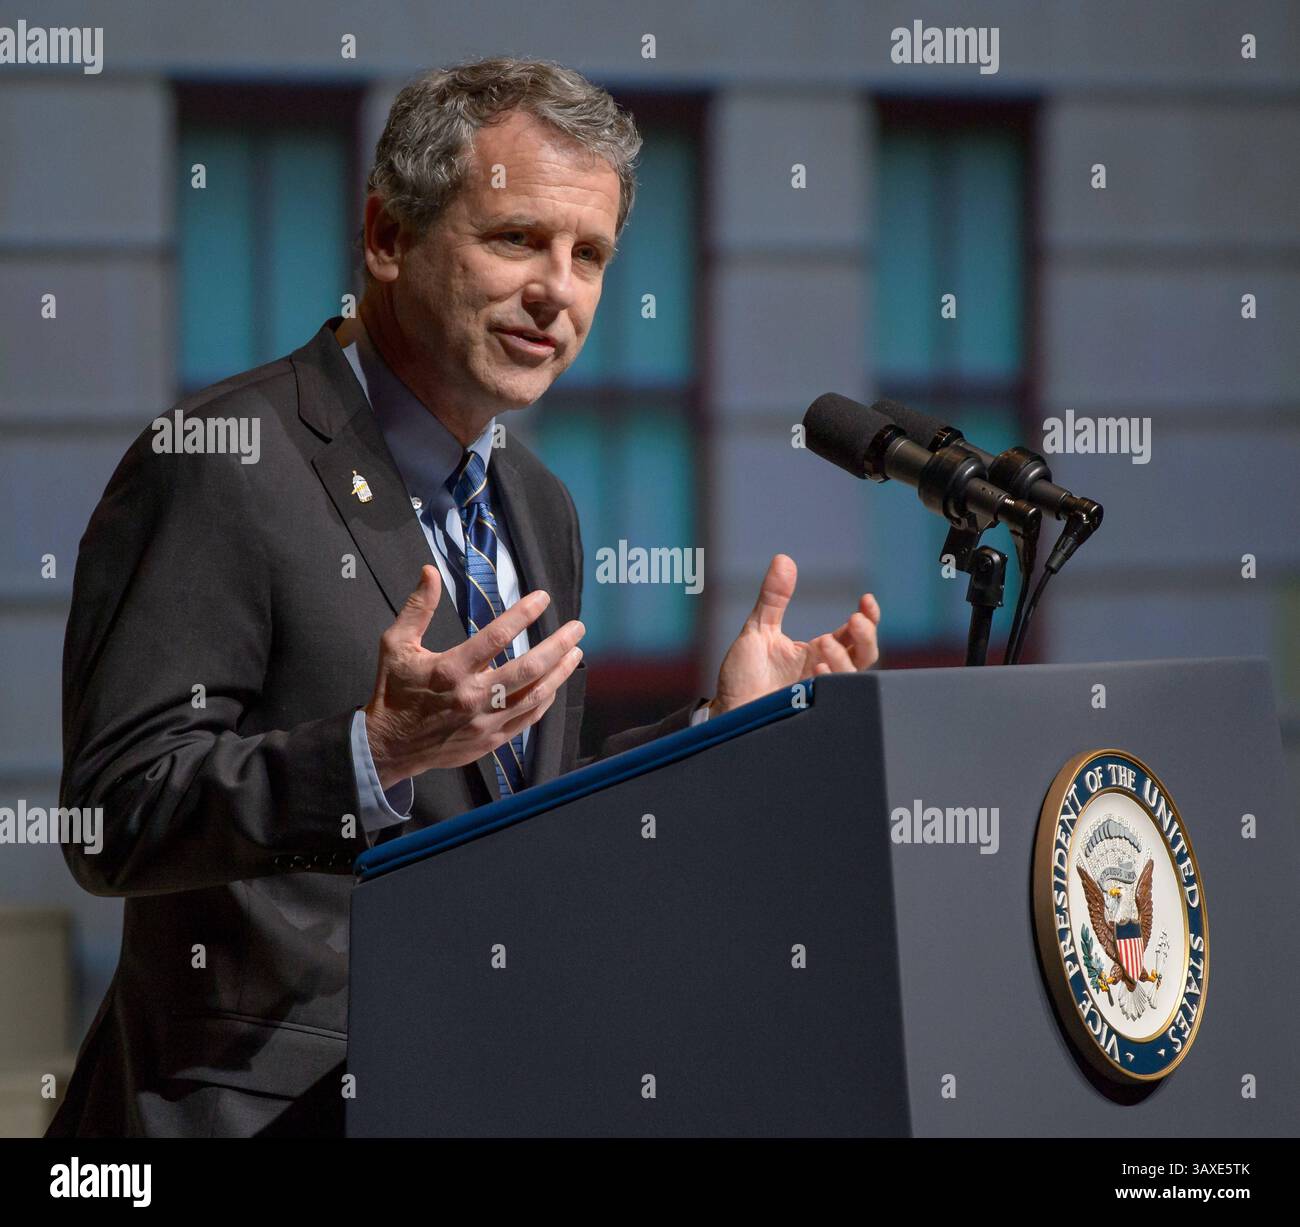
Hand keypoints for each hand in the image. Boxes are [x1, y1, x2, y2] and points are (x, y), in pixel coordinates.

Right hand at [364, 565, 584, 788]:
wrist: (389, 746)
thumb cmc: (394, 692)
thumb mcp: (396, 645)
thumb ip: (417, 608)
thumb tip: (430, 572)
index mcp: (451, 669)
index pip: (496, 637)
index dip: (523, 614)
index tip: (543, 598)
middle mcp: (472, 696)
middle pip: (527, 668)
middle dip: (557, 646)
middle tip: (577, 628)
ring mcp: (485, 721)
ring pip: (534, 695)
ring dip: (559, 672)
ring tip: (575, 652)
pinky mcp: (491, 740)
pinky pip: (527, 719)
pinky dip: (545, 700)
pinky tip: (555, 684)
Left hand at [707, 553, 878, 716]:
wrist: (724, 710)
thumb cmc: (743, 675)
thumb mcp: (759, 629)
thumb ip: (773, 598)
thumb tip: (783, 559)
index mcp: (817, 652)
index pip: (854, 635)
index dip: (868, 617)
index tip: (866, 600)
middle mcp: (823, 672)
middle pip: (865, 655)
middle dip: (867, 637)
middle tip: (855, 620)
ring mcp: (818, 692)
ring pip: (852, 677)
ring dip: (844, 658)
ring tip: (825, 644)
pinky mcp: (808, 710)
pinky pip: (833, 699)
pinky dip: (830, 682)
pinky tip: (817, 670)